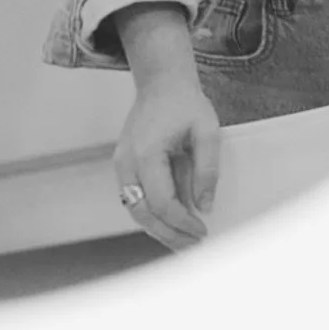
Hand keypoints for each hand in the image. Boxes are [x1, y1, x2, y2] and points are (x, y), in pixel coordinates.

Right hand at [114, 73, 220, 251]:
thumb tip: (204, 206)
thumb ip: (207, 169)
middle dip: (168, 234)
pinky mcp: (124, 165)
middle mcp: (127, 162)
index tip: (202, 230)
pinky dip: (151, 214)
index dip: (182, 222)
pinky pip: (133, 198)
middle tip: (192, 247)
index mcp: (146, 152)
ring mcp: (122, 163)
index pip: (162, 202)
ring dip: (158, 229)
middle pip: (142, 213)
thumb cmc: (184, 102)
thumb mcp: (207, 130)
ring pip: (134, 210)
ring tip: (182, 242)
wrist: (161, 82)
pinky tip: (170, 222)